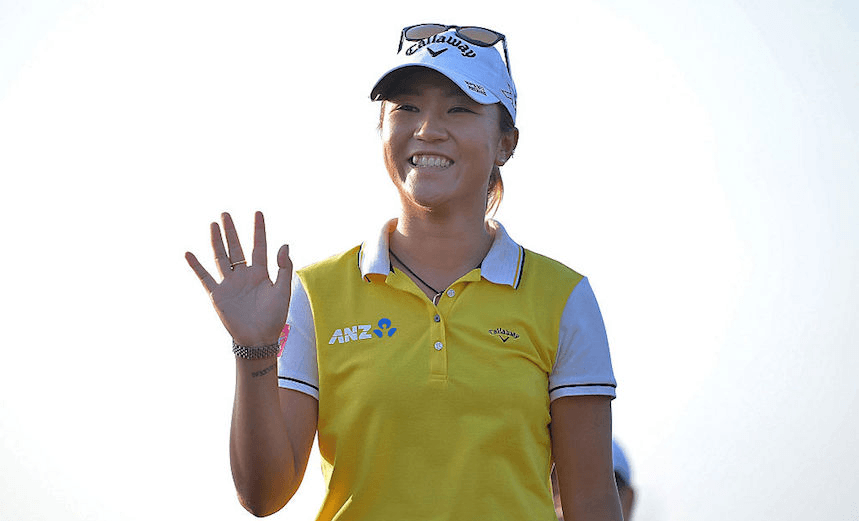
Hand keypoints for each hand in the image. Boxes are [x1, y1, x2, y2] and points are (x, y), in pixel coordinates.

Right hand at [185, 211, 291, 346]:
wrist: (259, 338)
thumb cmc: (274, 317)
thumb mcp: (283, 290)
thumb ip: (284, 268)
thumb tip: (284, 244)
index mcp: (261, 273)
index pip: (259, 246)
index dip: (259, 230)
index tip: (258, 213)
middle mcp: (244, 275)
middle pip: (236, 248)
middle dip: (231, 231)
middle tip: (225, 213)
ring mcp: (230, 283)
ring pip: (221, 257)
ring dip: (216, 241)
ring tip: (213, 224)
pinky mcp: (218, 295)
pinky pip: (205, 277)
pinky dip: (196, 266)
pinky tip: (189, 253)